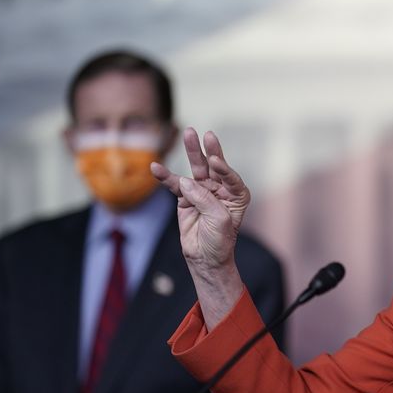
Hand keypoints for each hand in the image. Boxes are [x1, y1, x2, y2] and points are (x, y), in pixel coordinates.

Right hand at [151, 128, 247, 326]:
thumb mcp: (218, 220)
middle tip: (202, 133)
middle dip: (207, 150)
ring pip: (195, 170)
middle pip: (213, 166)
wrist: (205, 259)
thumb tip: (185, 181)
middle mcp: (220, 189)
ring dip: (191, 153)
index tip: (215, 161)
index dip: (223, 168)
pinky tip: (156, 167)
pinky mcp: (185, 198)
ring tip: (187, 133)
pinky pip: (175, 185)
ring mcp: (202, 191)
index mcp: (237, 194)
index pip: (230, 176)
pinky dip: (165, 176)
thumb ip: (204, 199)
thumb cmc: (219, 241)